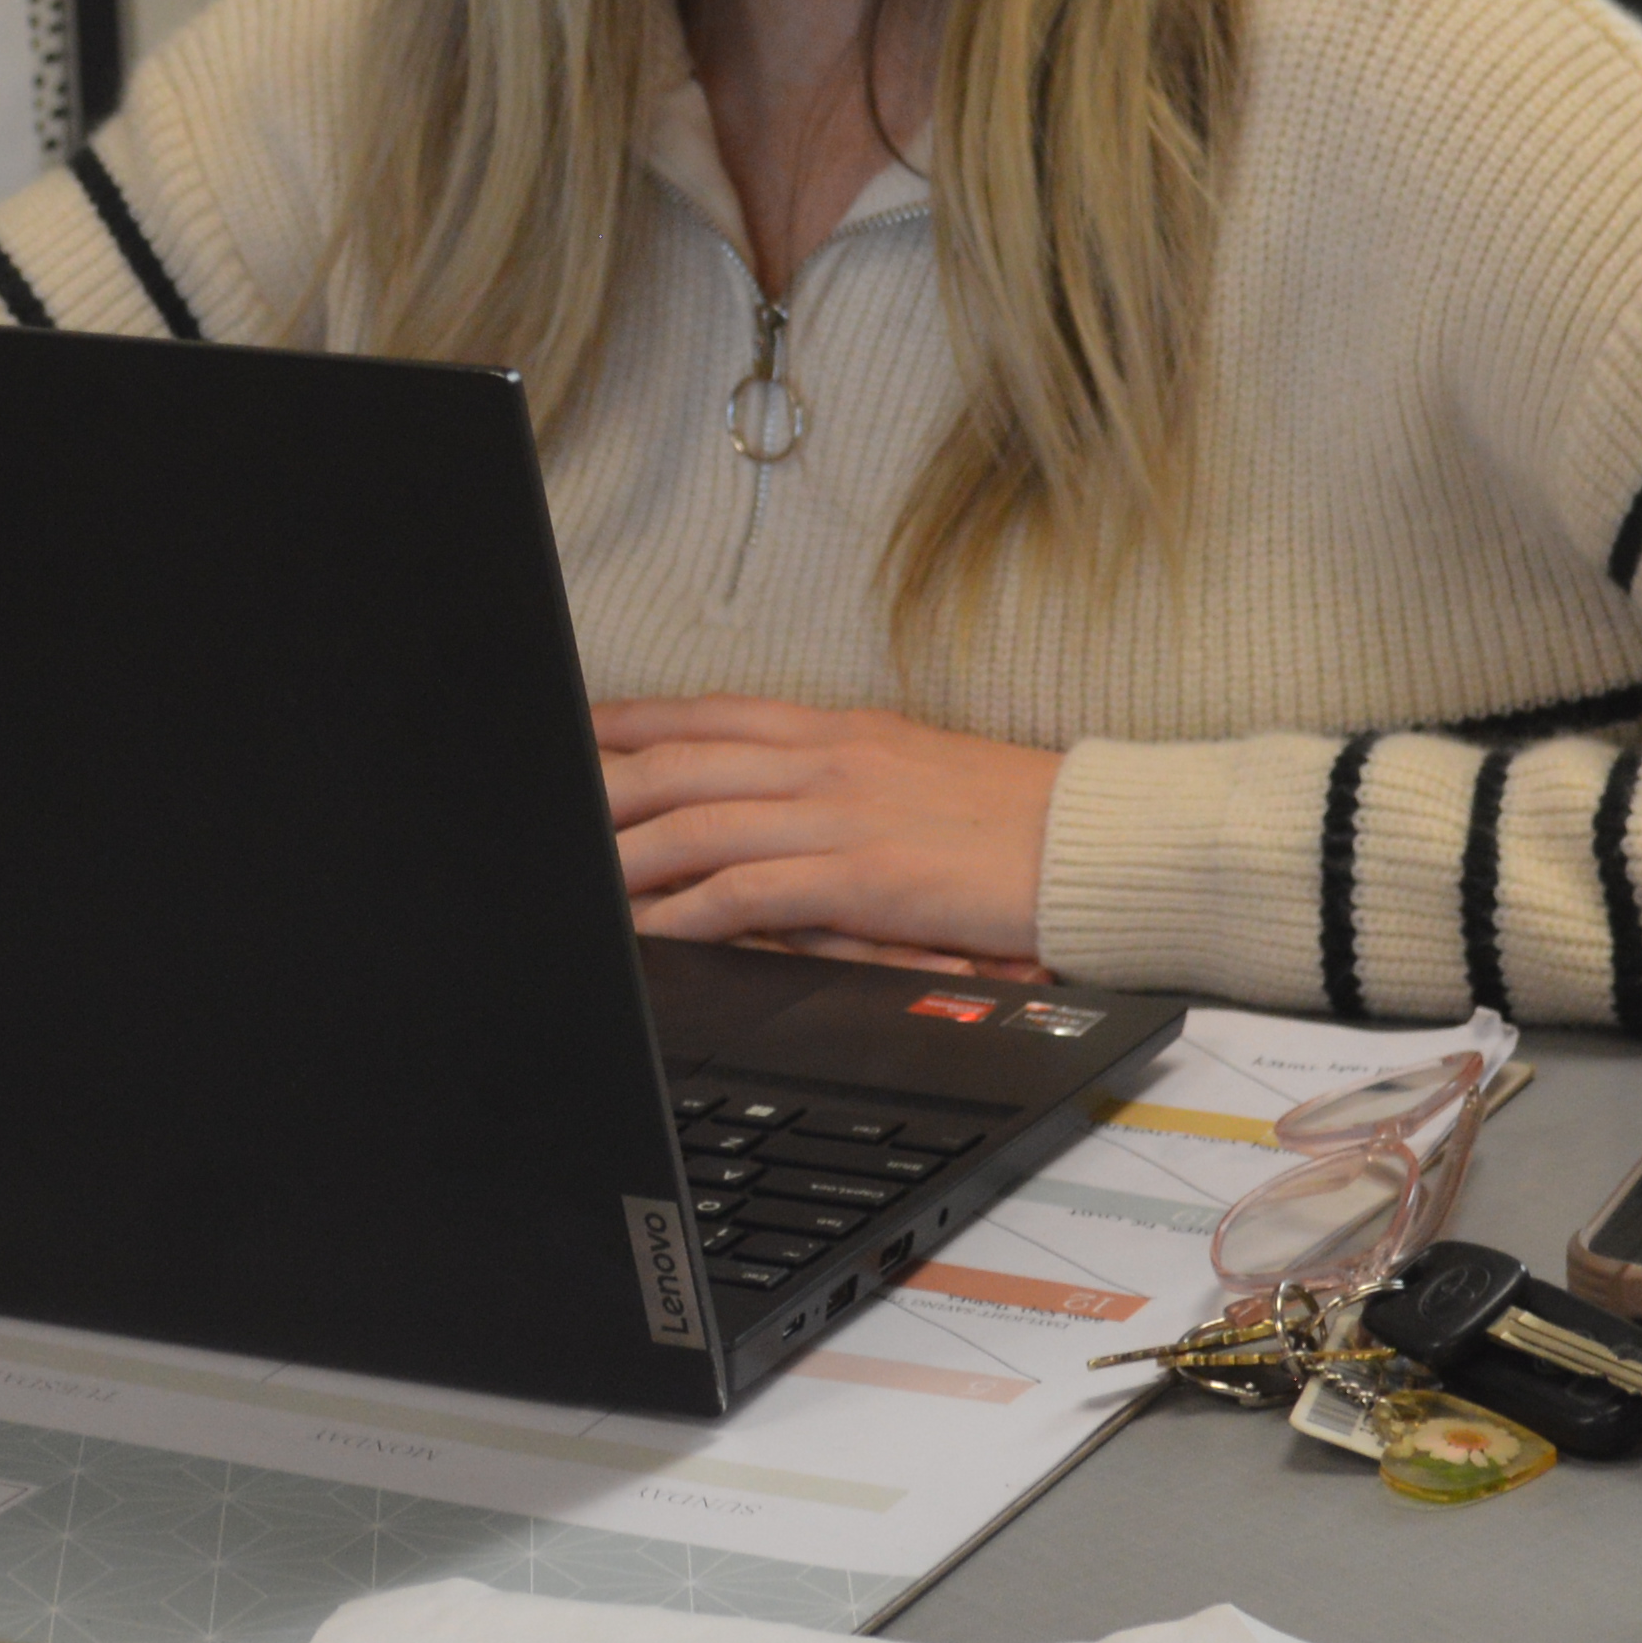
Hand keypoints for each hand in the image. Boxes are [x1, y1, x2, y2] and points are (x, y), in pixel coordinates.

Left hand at [601, 696, 1061, 977]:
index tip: (579, 729)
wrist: (1094, 842)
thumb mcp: (917, 771)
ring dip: (627, 854)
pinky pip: (752, 892)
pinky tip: (654, 930)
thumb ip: (845, 777)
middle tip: (547, 806)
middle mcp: (831, 761)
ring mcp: (843, 816)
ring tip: (575, 880)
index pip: (714, 712)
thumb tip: (783, 796)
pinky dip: (691, 911)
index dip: (635, 719)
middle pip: (686, 762)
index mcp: (843, 730)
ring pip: (701, 823)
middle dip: (605, 785)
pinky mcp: (863, 878)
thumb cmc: (1018, 818)